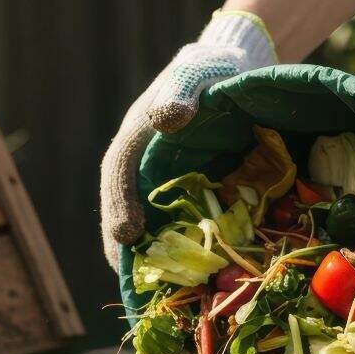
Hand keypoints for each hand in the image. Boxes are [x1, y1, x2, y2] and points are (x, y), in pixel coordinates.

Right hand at [99, 11, 275, 269]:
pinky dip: (180, 246)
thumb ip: (181, 90)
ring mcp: (161, 177)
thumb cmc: (214, 65)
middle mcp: (143, 161)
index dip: (119, 204)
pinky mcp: (185, 188)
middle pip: (123, 205)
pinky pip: (176, 220)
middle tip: (131, 281)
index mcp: (138, 134)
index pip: (118, 171)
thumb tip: (167, 119)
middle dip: (124, 245)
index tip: (125, 236)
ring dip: (149, 253)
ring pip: (147, 218)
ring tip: (158, 289)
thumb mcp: (198, 71)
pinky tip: (197, 272)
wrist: (236, 65)